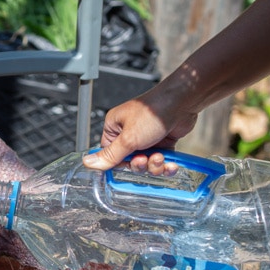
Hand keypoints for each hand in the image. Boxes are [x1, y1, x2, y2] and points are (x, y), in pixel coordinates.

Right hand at [81, 85, 197, 170]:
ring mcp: (147, 139)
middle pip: (129, 162)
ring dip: (154, 166)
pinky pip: (161, 162)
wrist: (181, 103)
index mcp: (115, 128)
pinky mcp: (162, 143)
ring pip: (147, 164)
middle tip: (145, 159)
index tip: (128, 166)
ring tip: (160, 157)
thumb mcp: (128, 138)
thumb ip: (110, 155)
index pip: (110, 155)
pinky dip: (166, 166)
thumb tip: (88, 163)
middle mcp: (129, 134)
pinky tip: (171, 164)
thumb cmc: (152, 112)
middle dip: (140, 165)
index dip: (119, 165)